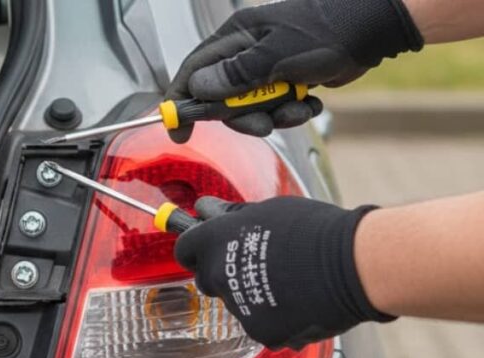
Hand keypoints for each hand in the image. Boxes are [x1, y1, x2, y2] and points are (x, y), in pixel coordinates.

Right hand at [167, 0, 422, 142]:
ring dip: (273, 116)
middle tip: (263, 122)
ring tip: (297, 108)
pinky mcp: (286, 79)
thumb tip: (198, 88)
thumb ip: (235, 74)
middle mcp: (246, 51)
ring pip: (251, 107)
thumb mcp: (276, 55)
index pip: (194, 71)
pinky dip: (292, 111)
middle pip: (222, 98)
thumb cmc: (330, 30)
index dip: (182, 101)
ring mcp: (267, 66)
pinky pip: (275, 107)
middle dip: (243, 116)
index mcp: (235, 37)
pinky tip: (310, 101)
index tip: (179, 131)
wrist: (374, 29)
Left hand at [174, 196, 393, 349]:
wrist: (352, 266)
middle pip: (207, 279)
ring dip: (253, 294)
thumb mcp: (265, 211)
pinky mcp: (260, 332)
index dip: (198, 249)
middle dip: (224, 273)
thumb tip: (206, 212)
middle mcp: (218, 276)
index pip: (185, 250)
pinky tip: (299, 302)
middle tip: (255, 263)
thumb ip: (230, 218)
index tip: (210, 248)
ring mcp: (238, 307)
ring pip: (236, 303)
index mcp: (214, 243)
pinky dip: (275, 316)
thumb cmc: (313, 230)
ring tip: (289, 281)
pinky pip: (260, 324)